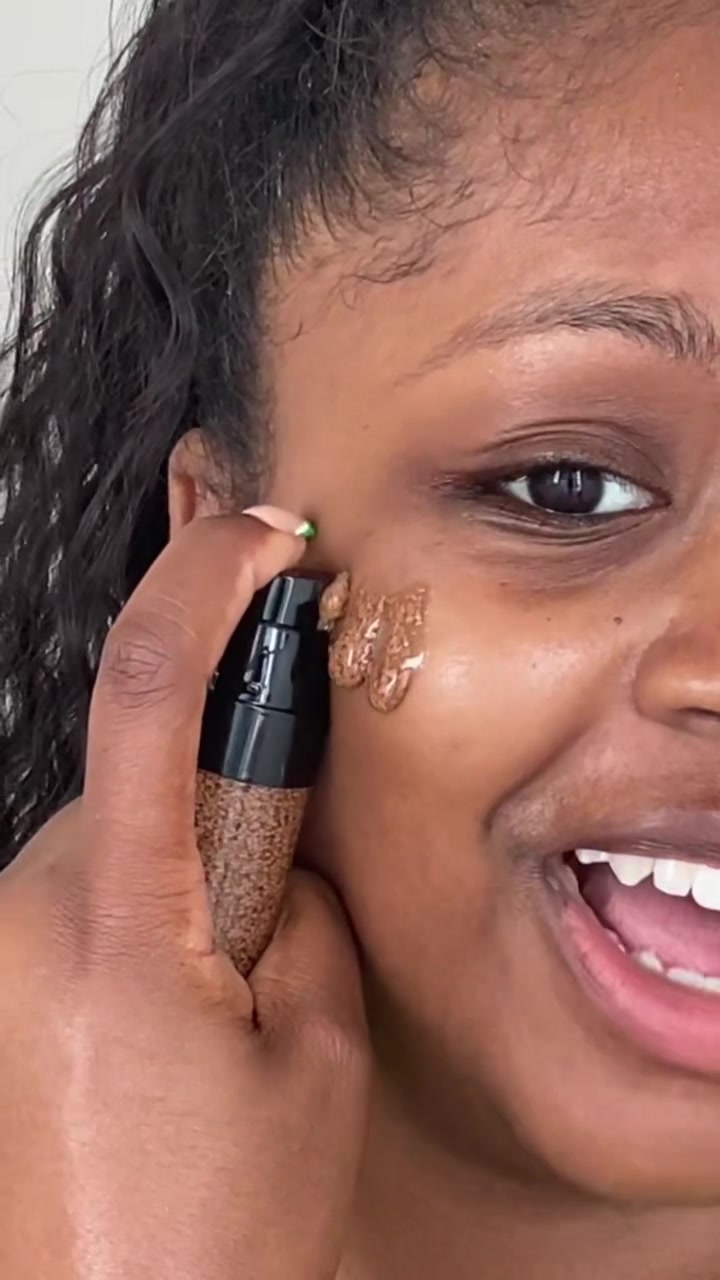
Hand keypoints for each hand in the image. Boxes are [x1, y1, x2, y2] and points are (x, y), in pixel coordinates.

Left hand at [0, 512, 368, 1279]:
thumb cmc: (209, 1234)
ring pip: (112, 843)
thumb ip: (306, 910)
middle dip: (222, 814)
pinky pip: (78, 897)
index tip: (265, 543)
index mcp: (118, 923)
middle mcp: (24, 916)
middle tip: (269, 923)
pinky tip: (159, 1027)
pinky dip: (138, 922)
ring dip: (179, 883)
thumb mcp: (315, 1059)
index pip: (146, 689)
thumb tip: (279, 842)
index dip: (206, 586)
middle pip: (141, 778)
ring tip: (207, 1016)